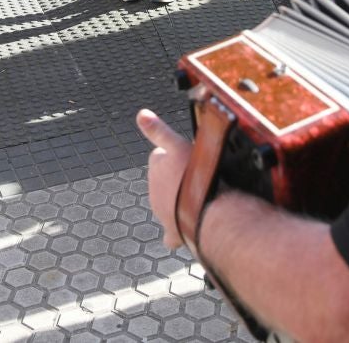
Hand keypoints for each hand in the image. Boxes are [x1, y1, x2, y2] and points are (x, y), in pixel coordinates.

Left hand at [136, 109, 191, 249]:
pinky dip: (175, 234)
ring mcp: (163, 211)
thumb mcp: (178, 144)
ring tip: (202, 198)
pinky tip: (179, 235)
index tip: (190, 157)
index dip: (178, 154)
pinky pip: (171, 235)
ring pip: (171, 203)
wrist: (208, 209)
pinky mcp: (173, 231)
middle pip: (168, 179)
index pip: (163, 154)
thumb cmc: (197, 175)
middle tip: (200, 177)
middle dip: (180, 178)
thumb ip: (158, 130)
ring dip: (182, 200)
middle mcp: (154, 190)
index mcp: (156, 166)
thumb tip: (140, 114)